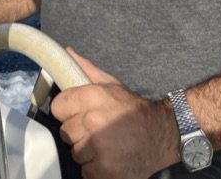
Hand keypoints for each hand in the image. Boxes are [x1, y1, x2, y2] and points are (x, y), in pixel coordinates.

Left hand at [51, 48, 178, 178]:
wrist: (163, 135)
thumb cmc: (135, 111)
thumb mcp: (112, 85)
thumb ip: (87, 70)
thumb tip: (67, 52)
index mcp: (92, 97)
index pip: (57, 107)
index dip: (67, 111)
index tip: (79, 114)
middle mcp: (93, 122)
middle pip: (66, 132)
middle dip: (78, 132)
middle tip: (97, 130)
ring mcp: (98, 148)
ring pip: (75, 152)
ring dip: (87, 152)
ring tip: (105, 144)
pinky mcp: (104, 170)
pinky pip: (86, 171)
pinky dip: (96, 168)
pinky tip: (110, 159)